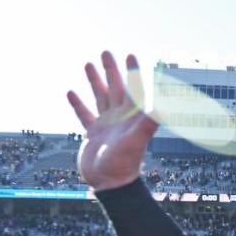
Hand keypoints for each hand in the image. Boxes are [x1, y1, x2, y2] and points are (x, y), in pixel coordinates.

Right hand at [67, 51, 157, 190]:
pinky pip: (84, 115)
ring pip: (99, 97)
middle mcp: (119, 118)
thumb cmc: (124, 163)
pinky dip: (78, 104)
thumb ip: (148, 123)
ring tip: (88, 64)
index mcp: (131, 117)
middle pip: (114, 88)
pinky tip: (71, 92)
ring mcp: (105, 125)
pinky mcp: (92, 134)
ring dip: (94, 81)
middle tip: (105, 51)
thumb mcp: (136, 140)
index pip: (132, 89)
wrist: (110, 184)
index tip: (130, 55)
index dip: (132, 72)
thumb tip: (163, 109)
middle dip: (111, 70)